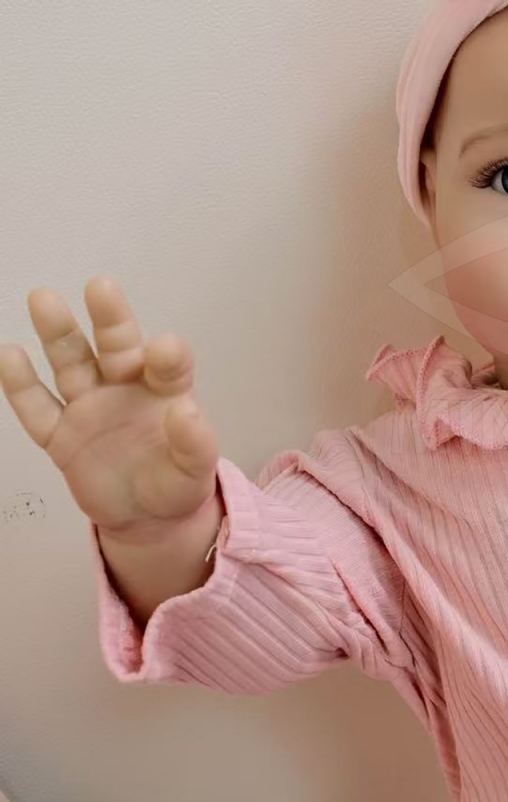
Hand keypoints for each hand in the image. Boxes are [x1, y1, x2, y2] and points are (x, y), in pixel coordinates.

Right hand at [0, 277, 219, 538]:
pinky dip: (22, 385)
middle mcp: (126, 389)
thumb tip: (186, 411)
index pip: (169, 366)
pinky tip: (9, 355)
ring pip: (72, 365)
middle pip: (117, 347)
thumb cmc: (177, 482)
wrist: (145, 515)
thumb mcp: (196, 470)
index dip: (167, 356)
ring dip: (59, 334)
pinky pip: (38, 409)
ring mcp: (90, 408)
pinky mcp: (61, 436)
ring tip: (43, 298)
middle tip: (101, 285)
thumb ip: (195, 443)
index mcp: (166, 393)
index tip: (163, 349)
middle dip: (109, 318)